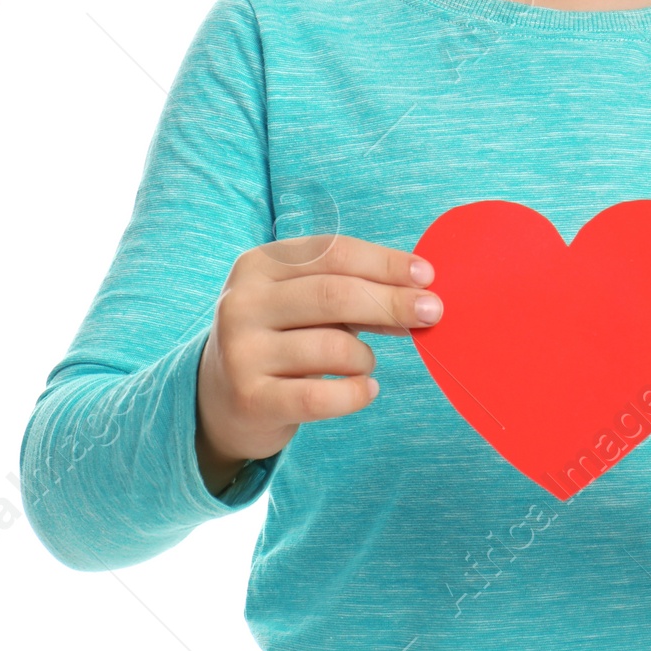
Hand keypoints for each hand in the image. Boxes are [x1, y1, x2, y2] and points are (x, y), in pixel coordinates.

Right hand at [195, 233, 440, 488]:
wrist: (218, 399)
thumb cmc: (282, 337)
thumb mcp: (306, 302)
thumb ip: (354, 293)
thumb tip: (420, 296)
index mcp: (258, 264)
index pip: (333, 252)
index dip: (385, 262)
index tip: (427, 275)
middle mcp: (243, 302)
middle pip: (335, 294)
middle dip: (392, 302)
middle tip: (432, 312)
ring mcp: (241, 351)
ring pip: (332, 346)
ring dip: (366, 356)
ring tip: (366, 362)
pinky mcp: (250, 399)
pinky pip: (321, 396)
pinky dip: (356, 393)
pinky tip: (366, 390)